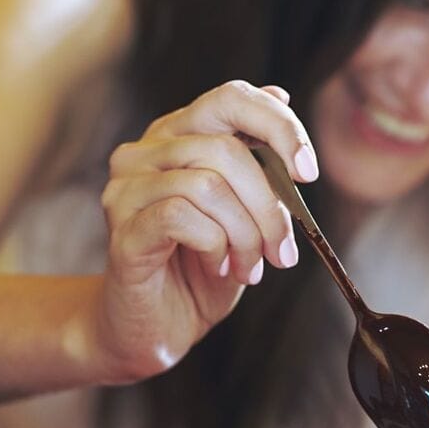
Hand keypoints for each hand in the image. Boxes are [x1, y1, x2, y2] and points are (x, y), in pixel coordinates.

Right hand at [91, 80, 318, 381]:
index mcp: (174, 138)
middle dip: (268, 204)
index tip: (307, 173)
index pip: (229, 98)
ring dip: (244, 235)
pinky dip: (214, 246)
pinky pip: (181, 217)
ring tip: (247, 268)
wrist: (151, 331)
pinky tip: (216, 267)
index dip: (277, 127)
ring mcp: (125, 191)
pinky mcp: (121, 230)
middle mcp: (142, 155)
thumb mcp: (243, 212)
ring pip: (207, 185)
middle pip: (224, 147)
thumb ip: (256, 159)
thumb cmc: (196, 272)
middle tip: (281, 250)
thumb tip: (279, 96)